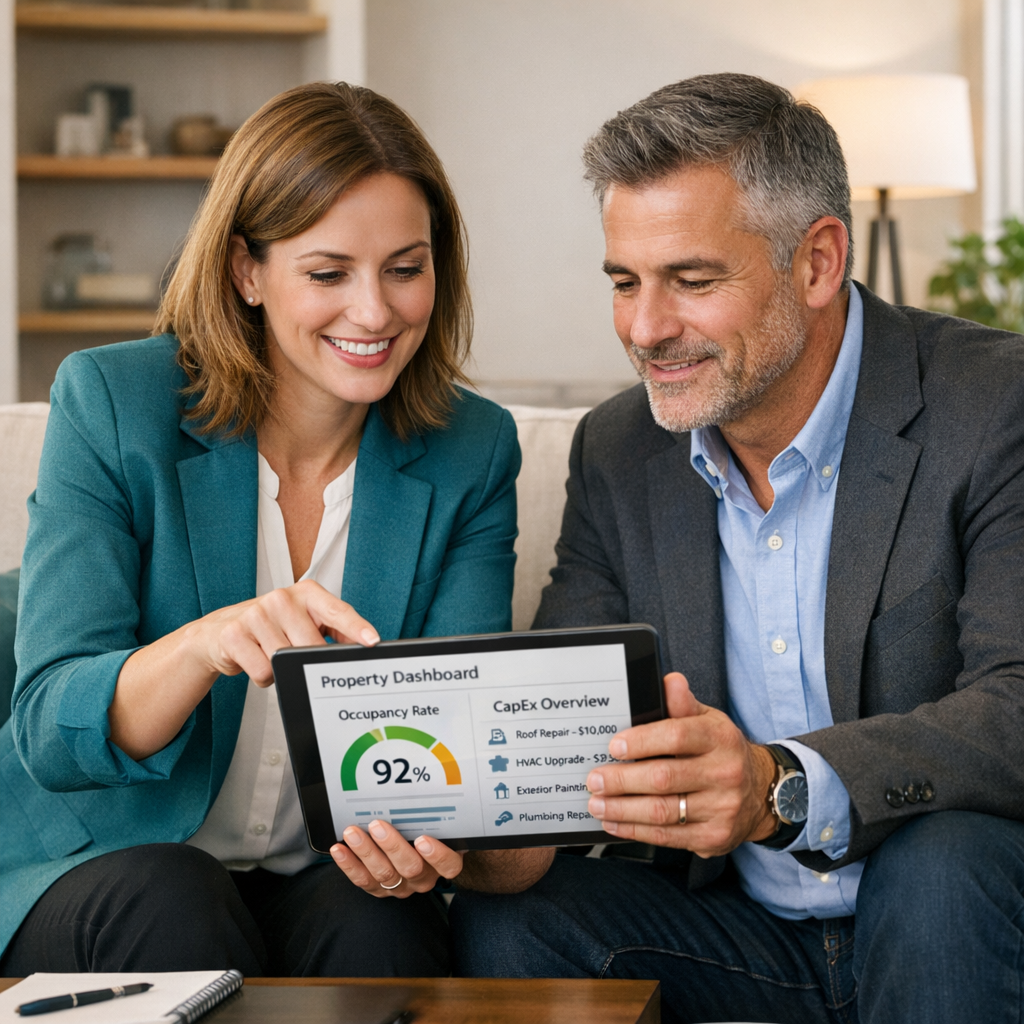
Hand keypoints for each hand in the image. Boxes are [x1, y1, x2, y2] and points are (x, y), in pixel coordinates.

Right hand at [191, 578, 379, 686]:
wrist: (219, 631)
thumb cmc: (270, 626)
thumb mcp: (304, 620)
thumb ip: (334, 630)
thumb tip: (363, 646)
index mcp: (306, 593)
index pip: (337, 611)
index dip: (356, 628)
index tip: (372, 641)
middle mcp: (282, 598)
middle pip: (311, 646)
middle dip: (307, 661)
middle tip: (293, 653)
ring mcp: (257, 614)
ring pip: (285, 661)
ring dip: (282, 669)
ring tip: (270, 653)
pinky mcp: (235, 634)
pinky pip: (264, 671)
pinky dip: (263, 676)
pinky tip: (255, 659)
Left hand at [331, 821, 463, 896]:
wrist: (414, 849)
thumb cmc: (427, 830)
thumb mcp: (437, 824)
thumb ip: (434, 814)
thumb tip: (423, 785)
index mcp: (443, 863)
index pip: (448, 865)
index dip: (437, 855)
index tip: (422, 839)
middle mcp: (424, 877)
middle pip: (411, 868)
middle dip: (392, 846)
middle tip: (377, 826)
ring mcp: (401, 886)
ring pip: (384, 874)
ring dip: (366, 852)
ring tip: (353, 833)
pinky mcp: (380, 889)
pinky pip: (363, 880)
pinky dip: (349, 864)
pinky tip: (339, 849)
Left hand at [586, 672, 777, 857]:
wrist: (760, 793)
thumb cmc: (722, 752)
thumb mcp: (708, 721)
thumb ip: (683, 704)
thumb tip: (669, 681)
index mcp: (720, 739)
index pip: (676, 736)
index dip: (641, 741)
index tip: (614, 746)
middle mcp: (724, 773)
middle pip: (663, 778)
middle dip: (622, 780)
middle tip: (595, 779)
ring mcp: (721, 808)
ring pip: (662, 811)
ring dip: (622, 809)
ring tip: (597, 803)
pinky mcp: (713, 837)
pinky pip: (667, 837)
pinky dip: (635, 830)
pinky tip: (615, 822)